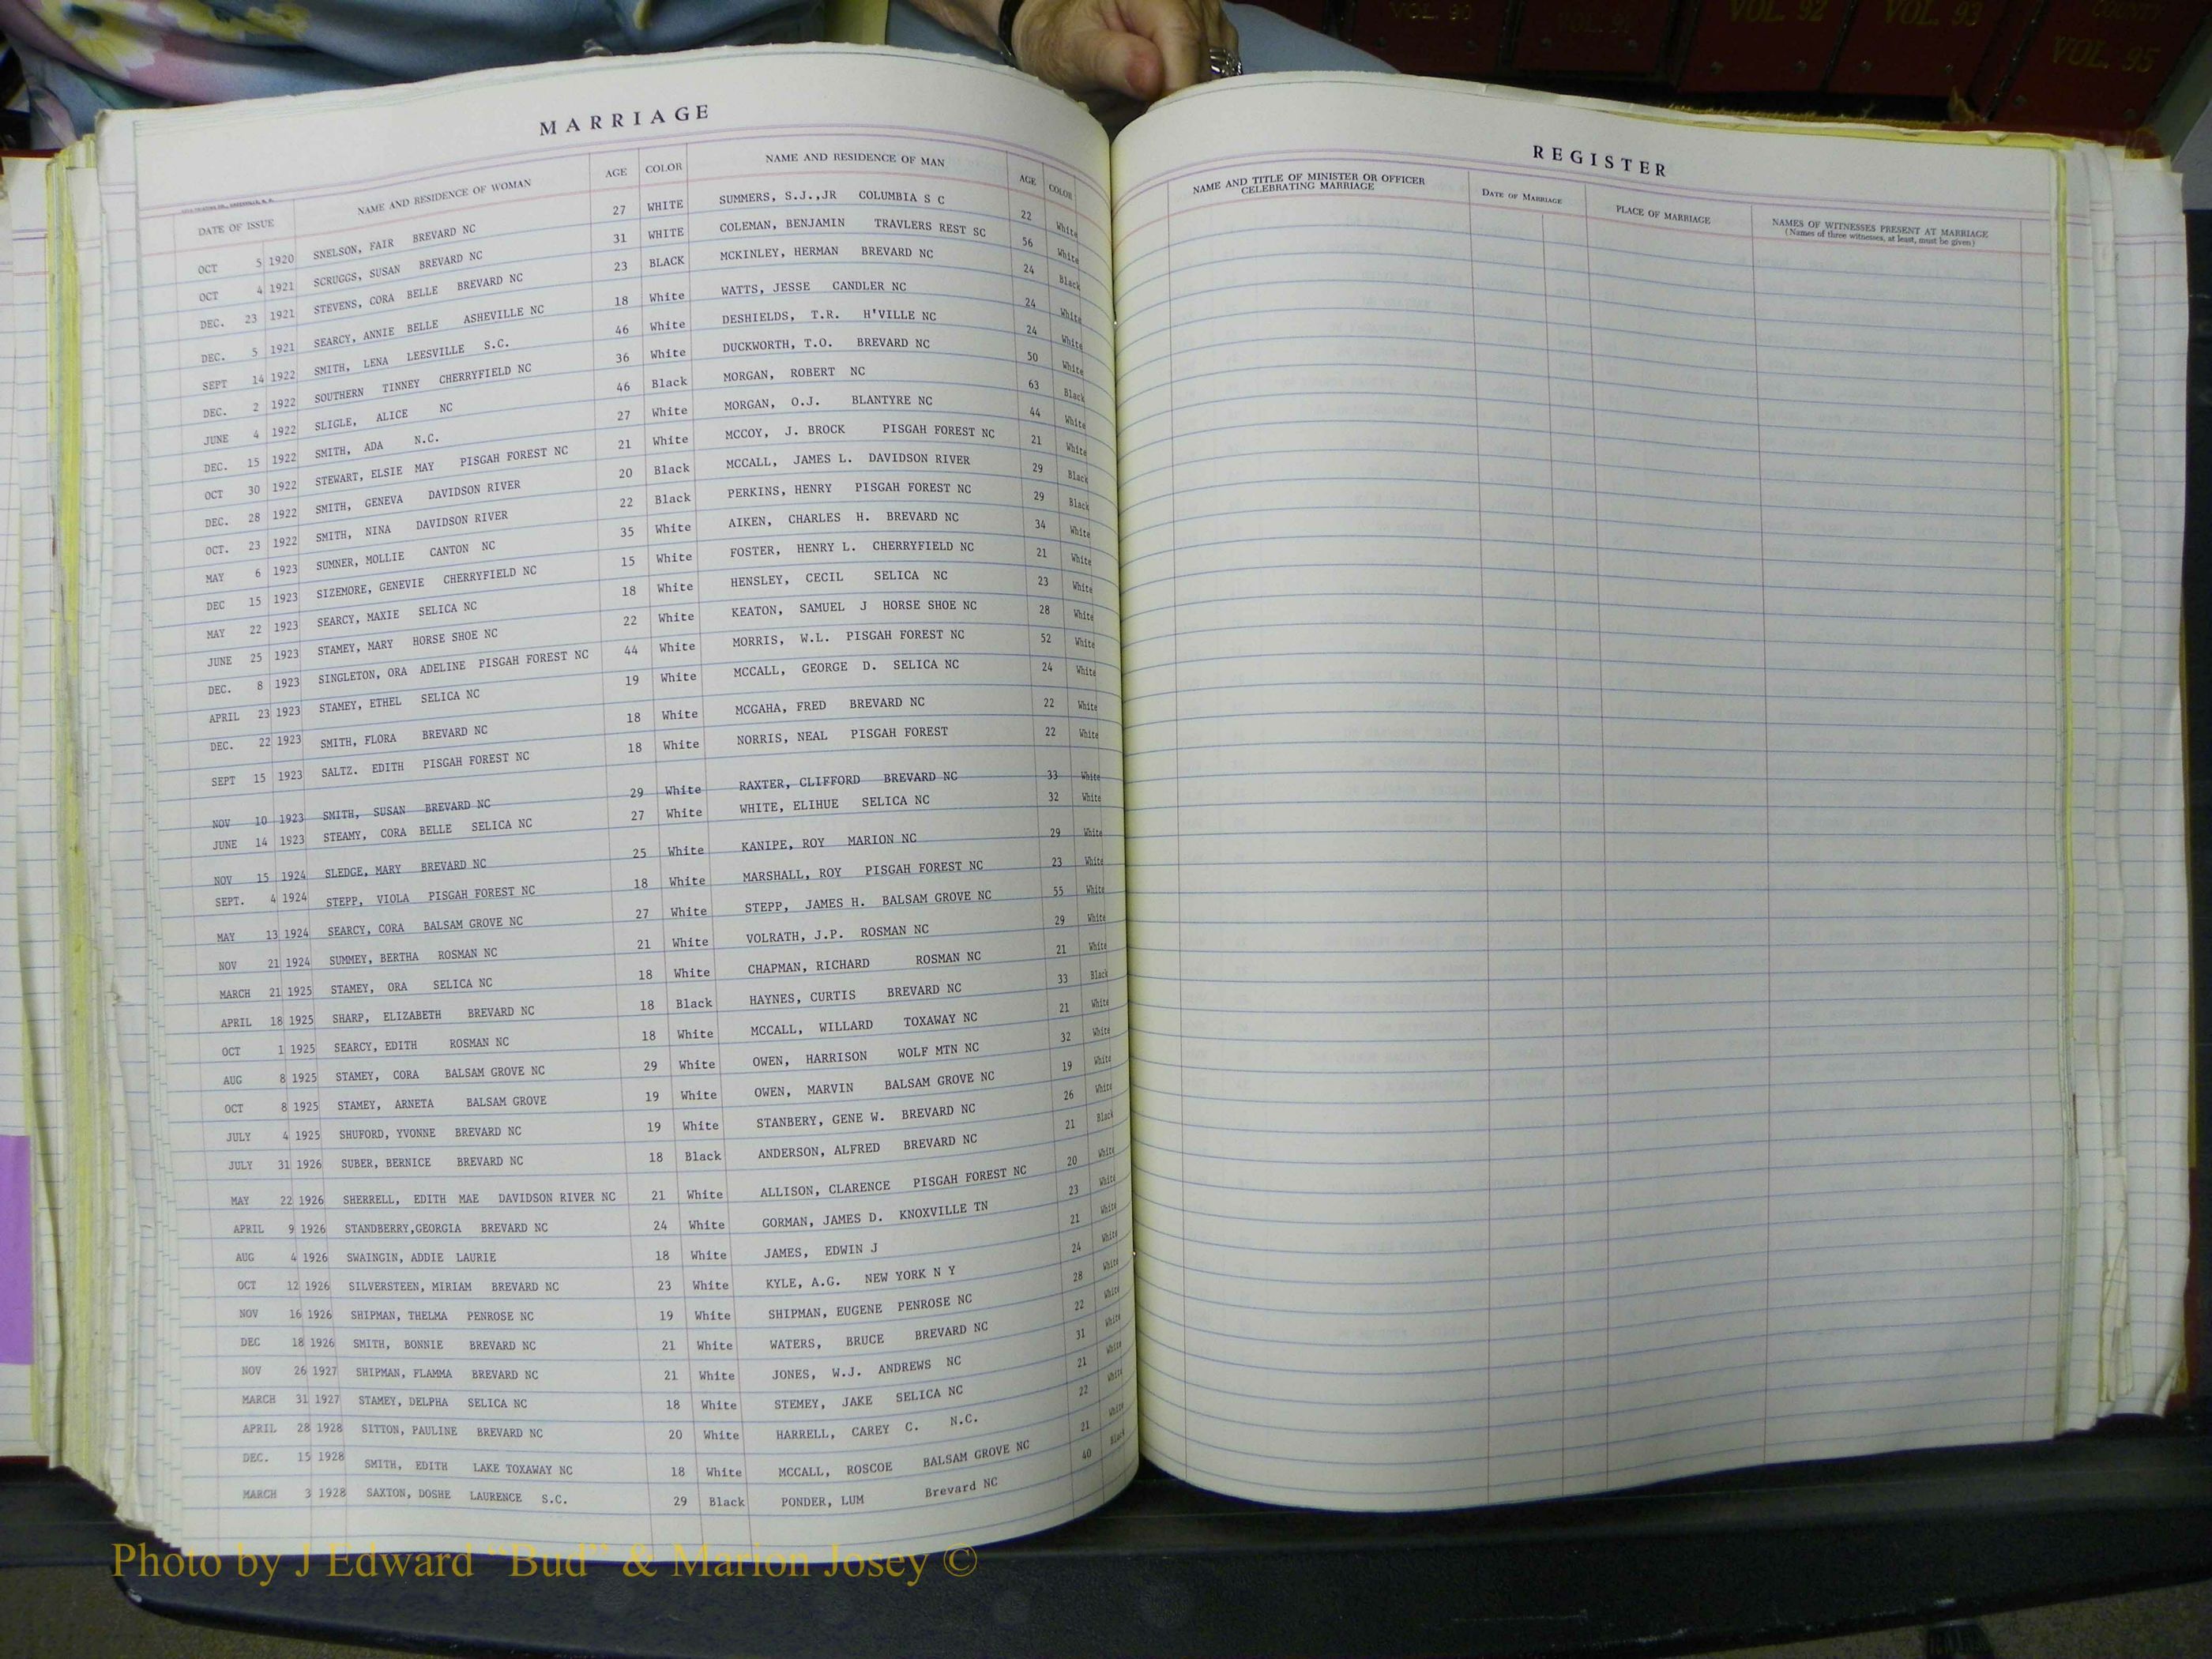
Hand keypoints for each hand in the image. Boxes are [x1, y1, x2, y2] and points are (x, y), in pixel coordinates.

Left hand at [1008, 0, 1237, 105]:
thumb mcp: (1072, 52)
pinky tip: (1165, 96)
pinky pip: (1218, 70)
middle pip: (1201, 55)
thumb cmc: (1064, 40)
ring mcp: (1205, 12)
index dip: (1175, 88)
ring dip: (1185, 97)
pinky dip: (1193, 91)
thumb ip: (1110, 61)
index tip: (1156, 127)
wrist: (1066, 33)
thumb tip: (1151, 76)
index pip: (1183, 38)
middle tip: (1143, 122)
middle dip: (1177, 97)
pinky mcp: (1213, 32)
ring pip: (1214, 67)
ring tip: (1147, 105)